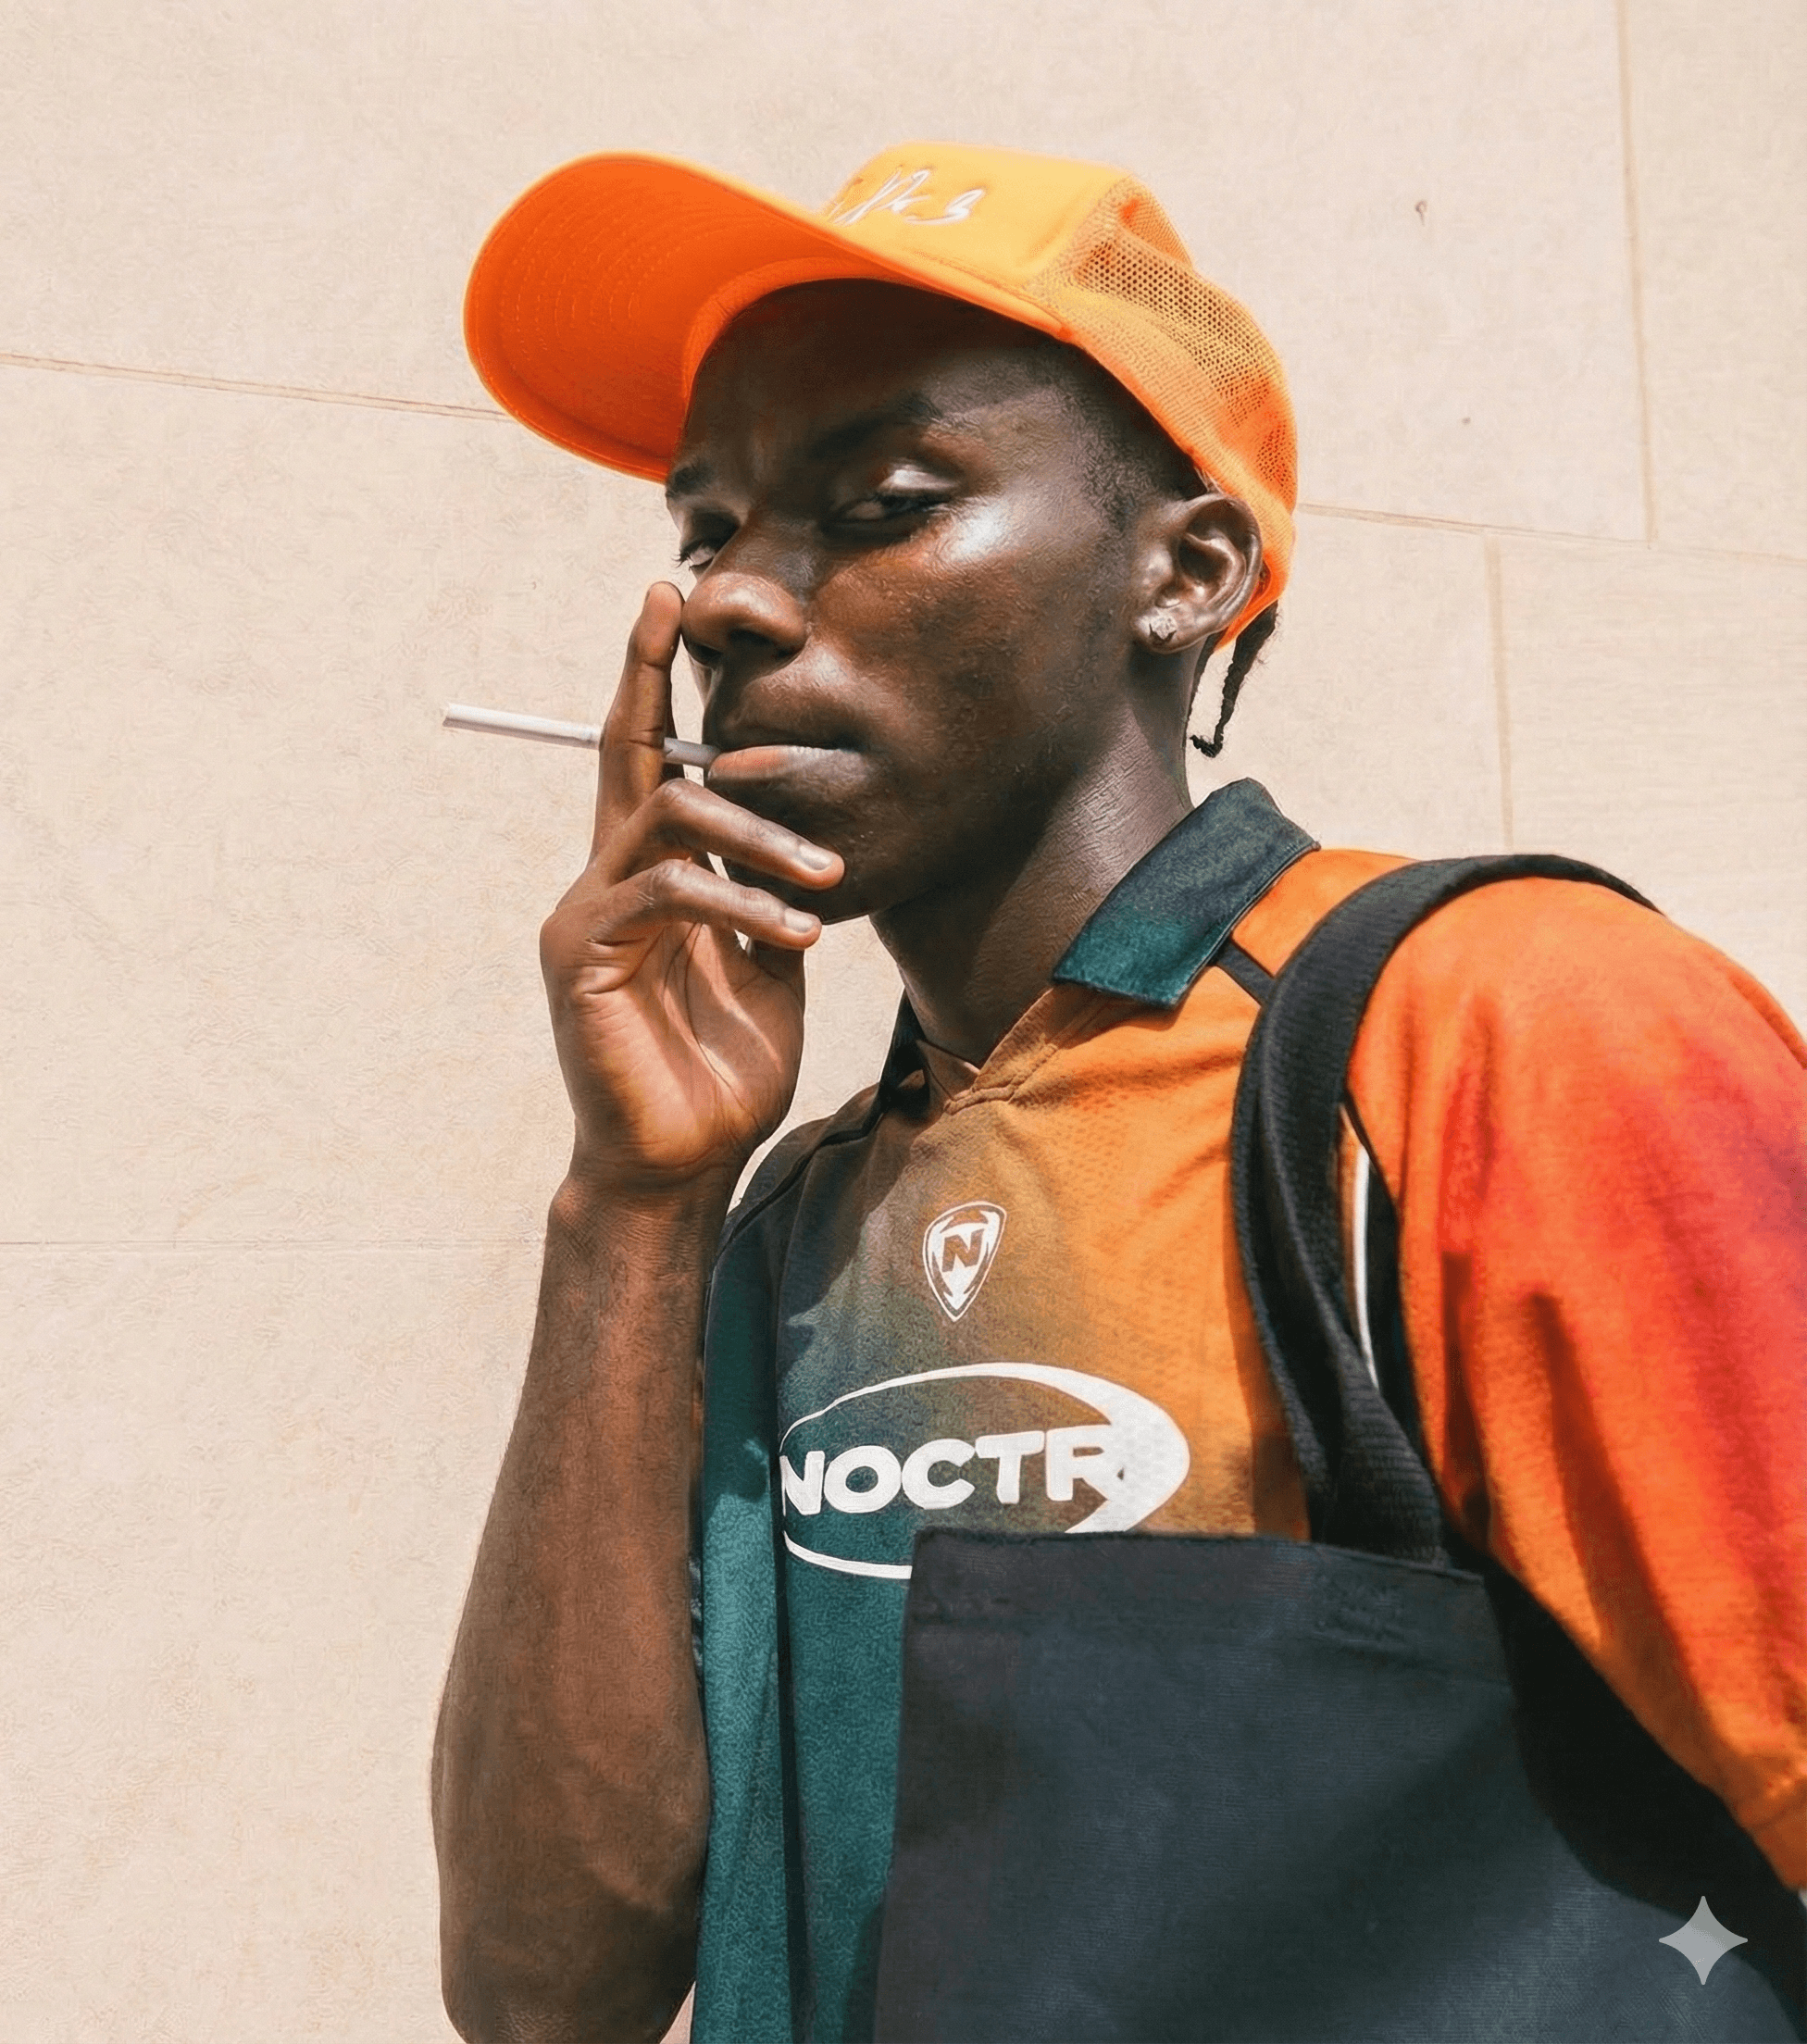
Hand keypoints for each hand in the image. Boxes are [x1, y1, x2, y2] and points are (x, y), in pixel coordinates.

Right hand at [540, 583, 844, 1193]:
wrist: (681, 1166)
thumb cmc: (722, 1075)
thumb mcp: (766, 971)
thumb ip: (768, 901)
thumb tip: (799, 844)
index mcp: (647, 882)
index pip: (644, 763)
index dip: (652, 680)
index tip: (669, 600)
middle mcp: (604, 884)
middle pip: (624, 755)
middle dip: (650, 672)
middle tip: (690, 609)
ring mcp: (586, 916)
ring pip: (668, 815)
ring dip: (759, 833)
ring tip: (827, 876)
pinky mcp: (583, 958)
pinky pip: (670, 892)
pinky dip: (743, 901)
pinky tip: (799, 933)